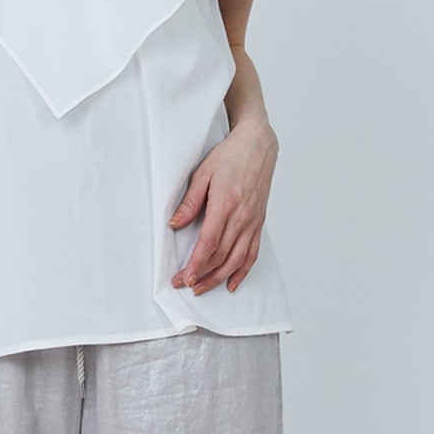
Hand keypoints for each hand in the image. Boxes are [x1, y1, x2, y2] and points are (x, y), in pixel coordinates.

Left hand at [168, 118, 278, 294]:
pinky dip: (243, 271)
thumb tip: (174, 224)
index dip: (196, 264)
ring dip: (219, 278)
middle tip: (185, 284)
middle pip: (221, 255)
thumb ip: (189, 202)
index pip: (209, 242)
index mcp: (226, 204)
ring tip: (203, 288)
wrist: (258, 145)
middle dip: (202, 274)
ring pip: (237, 259)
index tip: (185, 278)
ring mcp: (253, 221)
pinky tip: (231, 283)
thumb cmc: (230, 156)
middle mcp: (242, 216)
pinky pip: (253, 253)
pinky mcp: (259, 222)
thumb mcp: (203, 173)